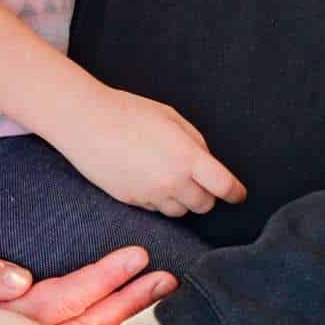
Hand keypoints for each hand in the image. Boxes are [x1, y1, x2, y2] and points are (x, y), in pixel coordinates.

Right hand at [61, 86, 245, 216]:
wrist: (87, 123)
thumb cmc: (129, 112)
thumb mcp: (171, 117)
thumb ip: (195, 141)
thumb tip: (207, 162)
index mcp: (187, 157)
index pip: (224, 187)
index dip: (236, 193)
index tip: (238, 194)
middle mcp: (172, 181)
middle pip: (204, 205)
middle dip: (207, 195)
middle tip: (201, 181)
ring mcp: (151, 194)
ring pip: (180, 212)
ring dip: (183, 200)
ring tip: (171, 178)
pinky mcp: (132, 201)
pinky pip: (156, 209)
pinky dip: (160, 200)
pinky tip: (150, 180)